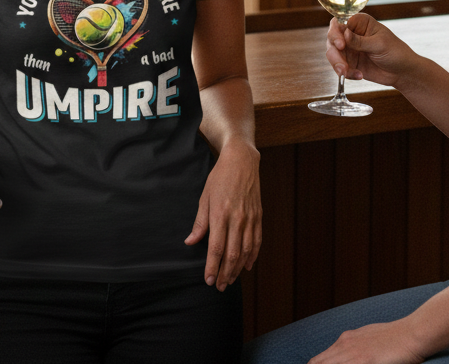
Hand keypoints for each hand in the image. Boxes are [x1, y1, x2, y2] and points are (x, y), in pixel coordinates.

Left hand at [184, 139, 261, 290]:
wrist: (241, 161)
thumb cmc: (219, 177)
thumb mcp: (204, 196)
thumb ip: (200, 222)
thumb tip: (190, 242)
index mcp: (220, 214)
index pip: (216, 248)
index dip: (212, 267)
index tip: (208, 280)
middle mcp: (237, 219)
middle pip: (231, 254)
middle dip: (225, 273)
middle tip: (219, 286)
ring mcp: (250, 219)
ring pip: (245, 251)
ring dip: (237, 269)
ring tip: (230, 280)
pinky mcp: (258, 217)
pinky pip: (257, 241)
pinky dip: (252, 256)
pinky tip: (247, 266)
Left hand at [309, 321, 424, 363]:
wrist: (411, 333)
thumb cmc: (394, 337)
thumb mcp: (368, 339)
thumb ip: (354, 348)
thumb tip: (347, 357)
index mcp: (344, 340)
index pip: (319, 360)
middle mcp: (344, 344)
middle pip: (318, 363)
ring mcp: (353, 353)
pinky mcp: (364, 360)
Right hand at [326, 14, 416, 89]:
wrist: (403, 72)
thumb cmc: (396, 52)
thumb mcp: (379, 44)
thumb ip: (360, 41)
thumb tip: (344, 34)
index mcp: (359, 23)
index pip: (339, 23)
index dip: (335, 33)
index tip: (340, 44)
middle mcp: (350, 34)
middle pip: (332, 39)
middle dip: (335, 53)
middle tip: (342, 65)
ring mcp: (349, 49)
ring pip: (332, 54)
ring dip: (337, 64)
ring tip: (346, 72)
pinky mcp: (349, 63)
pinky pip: (340, 67)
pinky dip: (346, 73)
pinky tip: (359, 75)